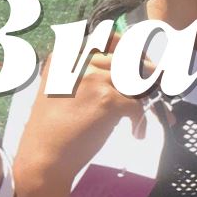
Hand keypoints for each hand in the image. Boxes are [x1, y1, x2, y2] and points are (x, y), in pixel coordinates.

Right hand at [13, 32, 150, 188]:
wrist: (44, 157)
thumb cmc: (53, 129)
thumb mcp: (62, 89)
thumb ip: (87, 73)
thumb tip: (130, 66)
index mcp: (65, 56)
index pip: (109, 39)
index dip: (131, 50)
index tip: (142, 64)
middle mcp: (78, 61)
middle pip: (128, 60)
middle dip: (146, 77)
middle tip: (153, 93)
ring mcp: (92, 78)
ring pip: (135, 82)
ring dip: (144, 101)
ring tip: (138, 119)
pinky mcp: (105, 98)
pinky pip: (137, 105)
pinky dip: (140, 120)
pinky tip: (135, 132)